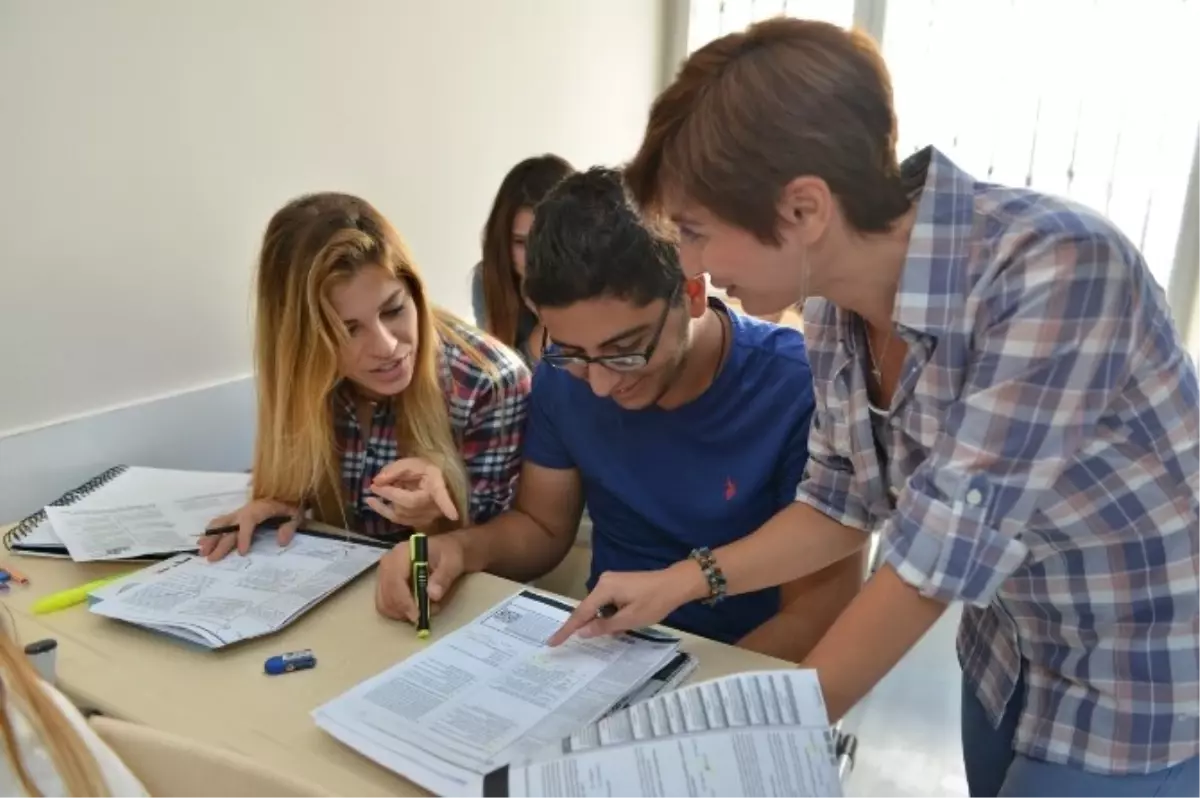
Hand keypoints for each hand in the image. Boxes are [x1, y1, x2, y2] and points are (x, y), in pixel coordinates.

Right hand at [200, 499, 299, 561]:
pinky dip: (211, 531)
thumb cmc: (291, 504)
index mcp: (261, 508)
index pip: (249, 521)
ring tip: (202, 551)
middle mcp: (246, 510)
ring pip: (222, 523)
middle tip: (211, 558)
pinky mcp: (237, 515)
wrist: (286, 491)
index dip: (244, 536)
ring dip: (211, 537)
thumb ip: (289, 527)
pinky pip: (221, 521)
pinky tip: (202, 541)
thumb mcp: (296, 514)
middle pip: (231, 526)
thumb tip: (282, 542)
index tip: (242, 552)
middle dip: (220, 543)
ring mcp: (240, 512)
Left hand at [367, 458, 459, 528]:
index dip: (447, 505)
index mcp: (436, 484)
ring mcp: (429, 515)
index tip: (454, 516)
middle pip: (409, 504)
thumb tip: (377, 481)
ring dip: (385, 506)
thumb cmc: (423, 469)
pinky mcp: (422, 522)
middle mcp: (435, 504)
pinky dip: (387, 512)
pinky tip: (376, 504)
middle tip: (374, 486)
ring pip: (403, 515)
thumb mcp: (411, 463)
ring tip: (372, 496)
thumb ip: (394, 470)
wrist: (432, 480)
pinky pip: (402, 520)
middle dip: (389, 495)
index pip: (441, 495)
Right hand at [375, 532, 466, 622]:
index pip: (395, 580)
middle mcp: (388, 562)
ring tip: (422, 610)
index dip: (404, 600)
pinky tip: (414, 608)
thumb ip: (443, 578)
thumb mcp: (452, 563)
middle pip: (387, 594)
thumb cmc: (449, 553)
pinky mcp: (385, 583)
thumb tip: (432, 596)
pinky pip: (384, 604)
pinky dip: (398, 612)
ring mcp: (384, 573)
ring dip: (401, 613)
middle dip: (403, 610)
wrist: (445, 549)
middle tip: (422, 617)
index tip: (418, 615)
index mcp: (402, 553)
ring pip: (383, 602)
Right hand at [547, 561, 708, 645]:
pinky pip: (607, 603)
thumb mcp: (630, 619)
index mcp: (604, 588)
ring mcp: (611, 581)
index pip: (581, 613)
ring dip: (606, 621)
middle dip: (591, 626)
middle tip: (598, 637)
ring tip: (626, 626)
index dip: (567, 629)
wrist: (676, 583)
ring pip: (599, 608)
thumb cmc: (655, 602)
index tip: (552, 642)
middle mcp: (603, 581)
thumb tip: (581, 632)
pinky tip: (625, 620)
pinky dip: (611, 614)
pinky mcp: (618, 584)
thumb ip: (604, 626)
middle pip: (588, 609)